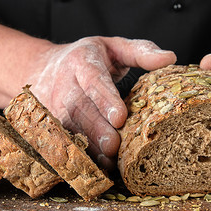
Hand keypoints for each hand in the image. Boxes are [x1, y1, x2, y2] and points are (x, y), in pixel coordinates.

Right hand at [28, 36, 175, 168]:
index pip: (92, 80)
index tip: (120, 117)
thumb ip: (140, 51)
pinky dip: (81, 152)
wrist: (41, 67)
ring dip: (88, 144)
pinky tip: (97, 164)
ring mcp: (54, 104)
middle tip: (113, 146)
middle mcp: (64, 83)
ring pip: (69, 126)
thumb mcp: (113, 46)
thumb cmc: (86, 58)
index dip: (104, 99)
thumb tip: (169, 58)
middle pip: (78, 107)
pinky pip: (66, 137)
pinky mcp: (53, 121)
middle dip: (96, 128)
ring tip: (108, 159)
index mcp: (81, 60)